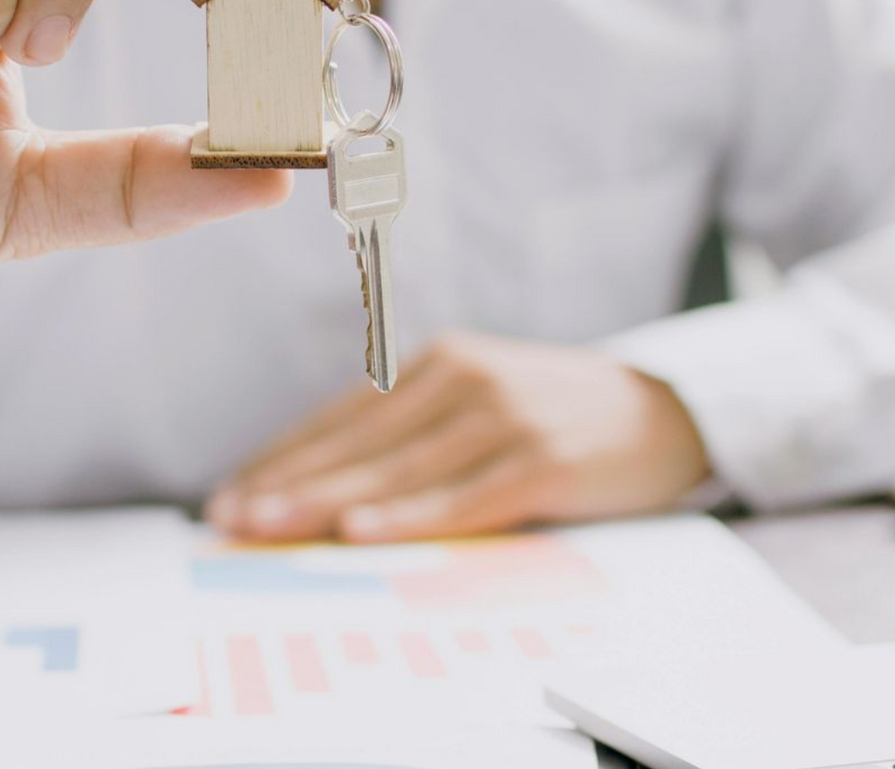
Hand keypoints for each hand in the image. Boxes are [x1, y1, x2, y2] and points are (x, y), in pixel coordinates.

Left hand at [207, 332, 710, 542]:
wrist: (666, 411)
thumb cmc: (556, 418)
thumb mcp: (481, 405)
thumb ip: (415, 435)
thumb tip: (327, 493)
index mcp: (438, 363)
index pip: (341, 418)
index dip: (281, 458)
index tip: (227, 495)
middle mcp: (464, 378)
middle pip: (357, 442)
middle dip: (285, 484)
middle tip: (229, 518)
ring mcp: (504, 416)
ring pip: (397, 469)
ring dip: (326, 502)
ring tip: (269, 527)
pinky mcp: (542, 458)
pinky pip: (463, 496)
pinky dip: (409, 516)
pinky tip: (363, 531)